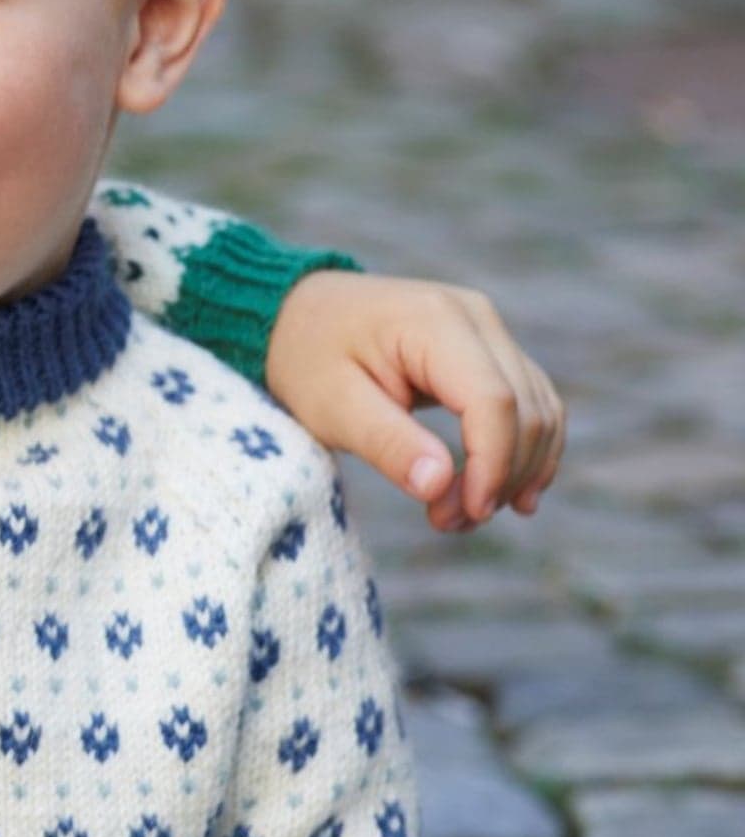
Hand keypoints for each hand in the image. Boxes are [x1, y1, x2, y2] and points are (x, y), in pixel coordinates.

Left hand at [266, 271, 565, 529]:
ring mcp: (488, 329)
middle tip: (448, 523)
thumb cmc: (307, 358)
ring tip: (463, 515)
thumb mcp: (330, 405)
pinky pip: (529, 404)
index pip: (493, 401)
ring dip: (517, 472)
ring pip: (538, 410)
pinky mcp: (491, 349)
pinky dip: (523, 452)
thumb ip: (387, 443)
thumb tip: (439, 487)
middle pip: (524, 409)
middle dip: (500, 477)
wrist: (297, 313)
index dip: (493, 465)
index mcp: (433, 321)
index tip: (466, 513)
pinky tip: (503, 494)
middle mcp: (475, 316)